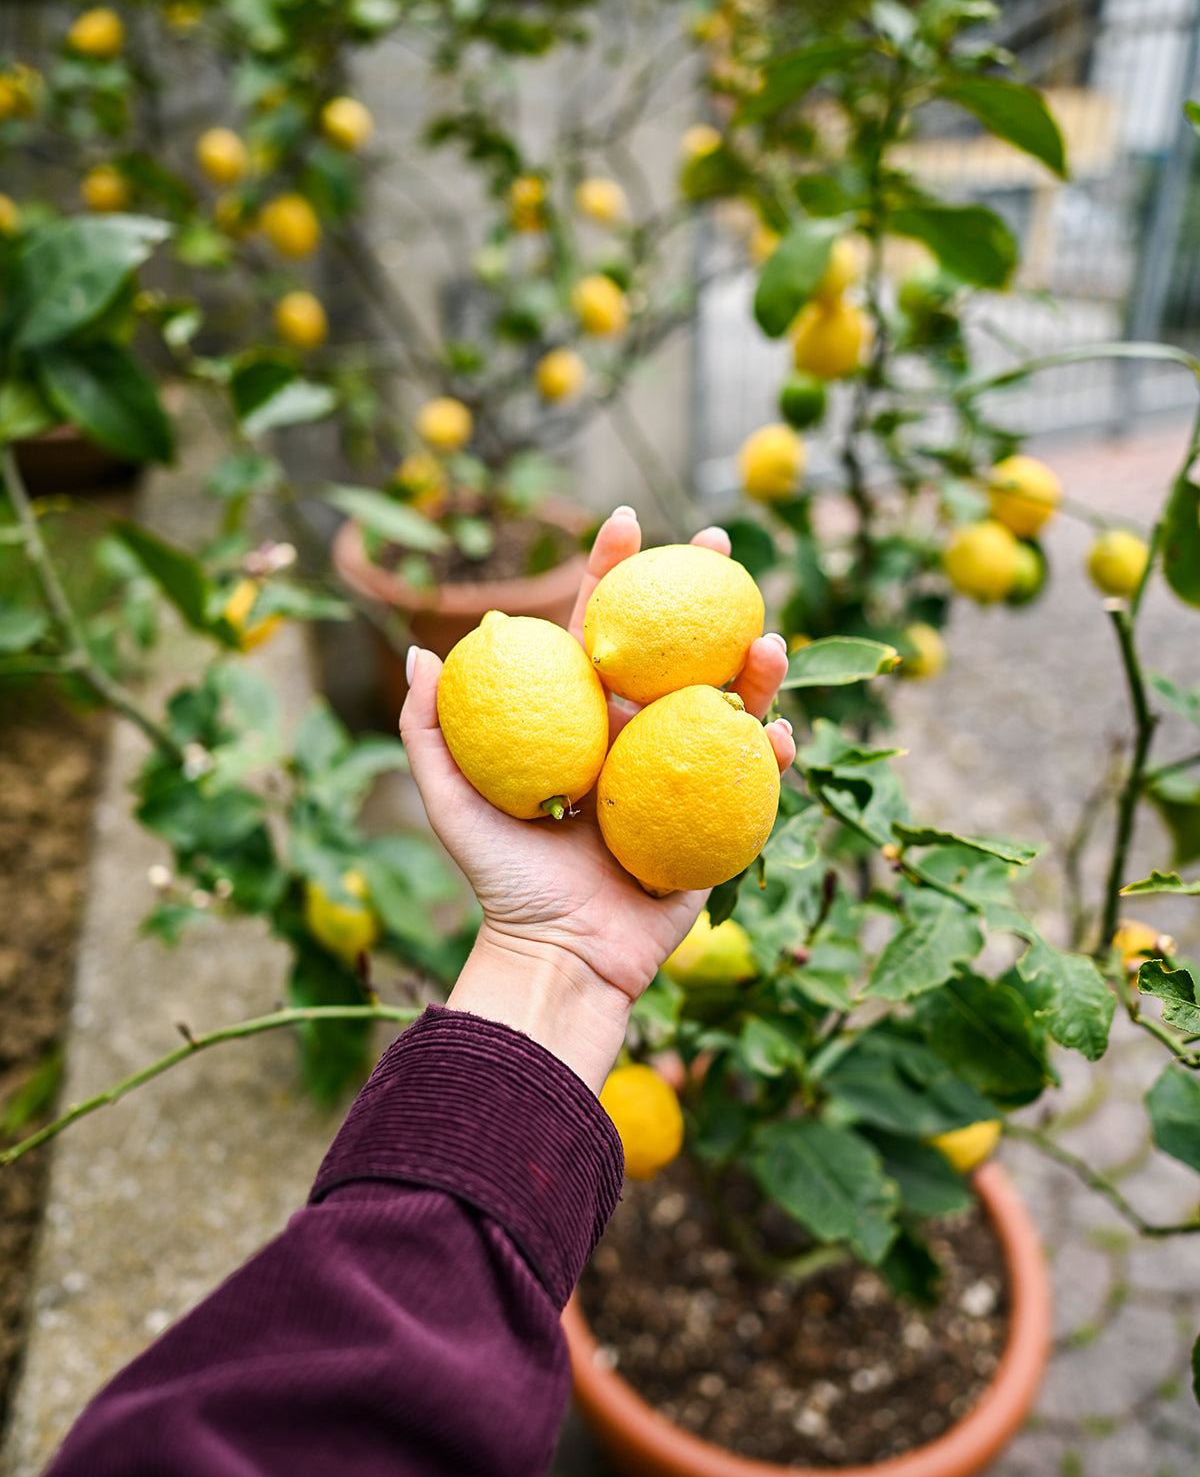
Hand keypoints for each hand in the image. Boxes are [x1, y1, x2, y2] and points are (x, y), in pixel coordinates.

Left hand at [398, 507, 795, 1091]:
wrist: (556, 956)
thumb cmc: (502, 882)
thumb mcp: (451, 804)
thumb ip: (429, 731)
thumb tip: (422, 651)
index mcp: (581, 721)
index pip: (597, 631)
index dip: (607, 575)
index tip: (622, 521)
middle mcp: (635, 737)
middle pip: (674, 651)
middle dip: (699, 591)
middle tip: (717, 543)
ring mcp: (682, 775)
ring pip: (726, 704)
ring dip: (752, 667)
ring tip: (765, 640)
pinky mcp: (718, 822)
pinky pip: (755, 782)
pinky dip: (772, 754)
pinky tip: (778, 733)